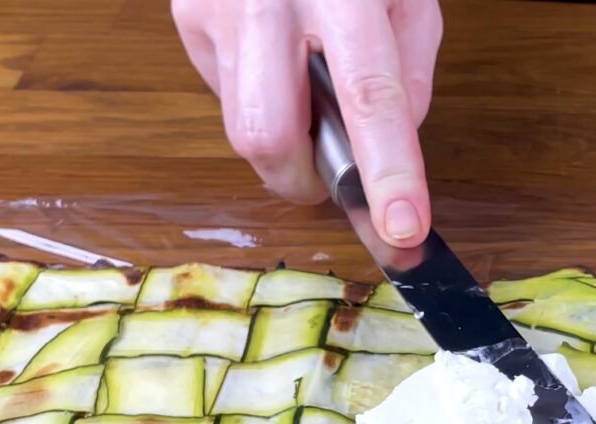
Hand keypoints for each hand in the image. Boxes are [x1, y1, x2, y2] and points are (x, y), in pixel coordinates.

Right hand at [172, 0, 442, 246]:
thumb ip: (408, 73)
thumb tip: (389, 150)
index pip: (369, 97)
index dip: (388, 173)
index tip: (402, 230)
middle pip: (268, 136)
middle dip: (301, 182)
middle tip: (329, 178)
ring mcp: (215, 7)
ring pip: (241, 128)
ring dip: (283, 142)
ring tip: (303, 95)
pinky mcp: (186, 15)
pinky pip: (224, 96)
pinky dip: (259, 101)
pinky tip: (274, 61)